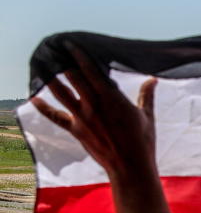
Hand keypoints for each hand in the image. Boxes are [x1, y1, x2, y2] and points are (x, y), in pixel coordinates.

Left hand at [31, 43, 156, 182]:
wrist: (131, 167)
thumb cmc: (143, 142)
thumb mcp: (147, 116)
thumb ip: (146, 95)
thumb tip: (153, 79)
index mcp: (112, 98)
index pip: (91, 70)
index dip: (79, 56)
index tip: (70, 45)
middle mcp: (94, 104)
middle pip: (72, 77)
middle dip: (64, 63)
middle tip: (57, 54)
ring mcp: (82, 117)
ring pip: (60, 92)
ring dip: (51, 79)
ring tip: (44, 68)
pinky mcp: (76, 130)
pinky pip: (55, 117)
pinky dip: (43, 108)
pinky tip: (34, 99)